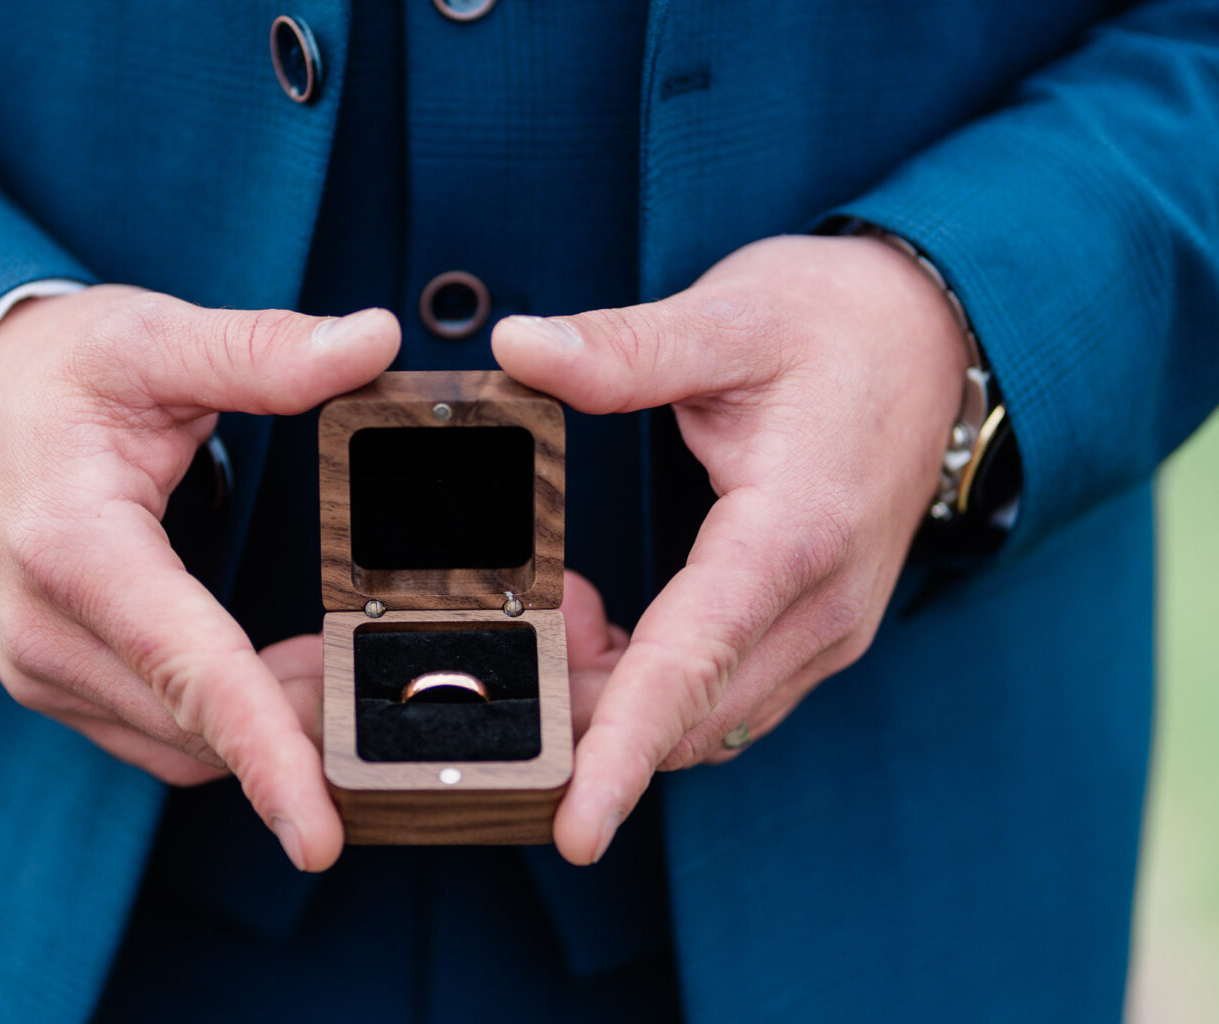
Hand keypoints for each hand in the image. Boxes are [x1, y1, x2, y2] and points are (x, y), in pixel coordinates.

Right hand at [0, 284, 398, 870]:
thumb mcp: (151, 340)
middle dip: (302, 729)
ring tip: (345, 670)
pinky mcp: (53, 684)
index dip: (264, 751)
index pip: (187, 669)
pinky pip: (156, 736)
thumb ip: (260, 351)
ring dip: (269, 728)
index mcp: (72, 548)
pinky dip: (226, 725)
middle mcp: (45, 632)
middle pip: (197, 722)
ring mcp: (41, 670)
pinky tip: (284, 681)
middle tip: (390, 687)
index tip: (317, 833)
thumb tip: (373, 341)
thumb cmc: (52, 376)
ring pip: (180, 744)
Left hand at [493, 234, 969, 864]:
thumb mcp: (728, 320)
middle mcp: (821, 606)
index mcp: (792, 534)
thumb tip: (516, 347)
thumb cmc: (834, 323)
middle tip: (508, 649)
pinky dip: (657, 689)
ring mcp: (829, 628)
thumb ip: (622, 350)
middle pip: (688, 716)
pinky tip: (608, 623)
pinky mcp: (819, 630)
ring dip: (620, 703)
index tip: (578, 831)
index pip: (691, 667)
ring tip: (562, 611)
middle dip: (589, 720)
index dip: (623, 754)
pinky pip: (727, 699)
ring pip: (707, 722)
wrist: (935, 335)